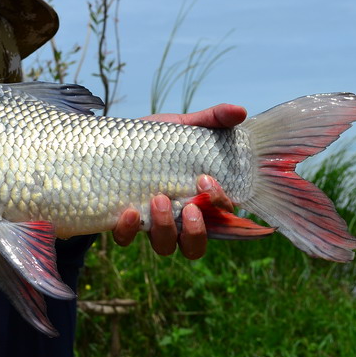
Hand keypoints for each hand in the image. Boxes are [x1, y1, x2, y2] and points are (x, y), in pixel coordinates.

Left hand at [111, 103, 245, 258]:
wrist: (116, 140)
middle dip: (196, 231)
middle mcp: (179, 219)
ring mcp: (152, 224)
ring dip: (165, 229)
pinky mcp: (124, 223)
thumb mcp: (185, 126)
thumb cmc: (157, 139)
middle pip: (195, 246)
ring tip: (158, 200)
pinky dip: (128, 231)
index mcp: (200, 199)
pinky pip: (127, 239)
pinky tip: (127, 212)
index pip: (221, 218)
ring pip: (165, 245)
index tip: (207, 180)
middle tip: (190, 205)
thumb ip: (212, 119)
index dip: (219, 206)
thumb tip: (240, 110)